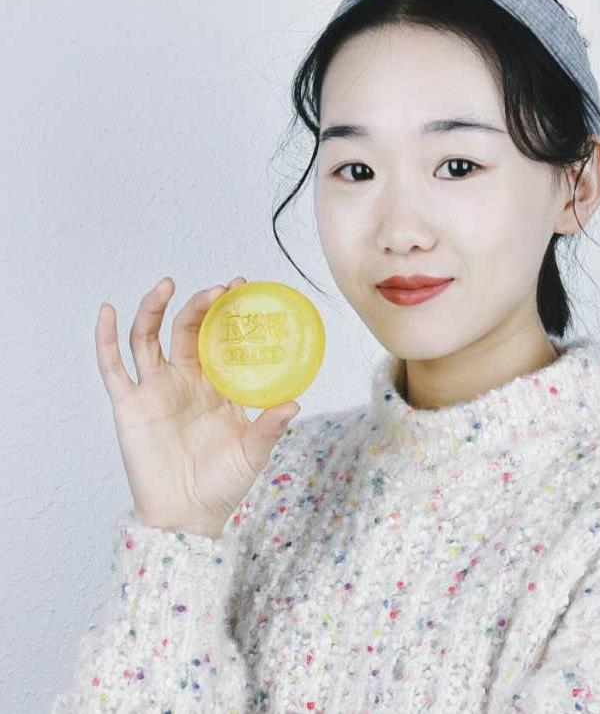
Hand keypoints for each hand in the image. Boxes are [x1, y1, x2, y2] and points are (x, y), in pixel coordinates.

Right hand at [95, 276, 300, 536]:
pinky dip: (105, 338)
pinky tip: (106, 311)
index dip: (227, 311)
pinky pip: (112, 366)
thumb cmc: (222, 484)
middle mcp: (184, 379)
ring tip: (167, 284)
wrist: (187, 517)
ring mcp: (154, 389)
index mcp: (215, 384)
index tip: (242, 286)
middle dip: (201, 305)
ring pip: (147, 337)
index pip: (219, 336)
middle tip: (219, 288)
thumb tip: (293, 403)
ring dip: (153, 308)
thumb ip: (269, 426)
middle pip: (186, 329)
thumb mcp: (253, 452)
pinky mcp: (128, 404)